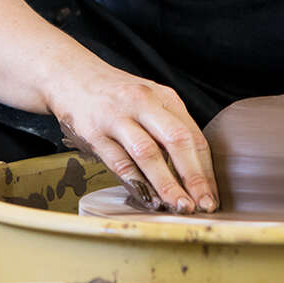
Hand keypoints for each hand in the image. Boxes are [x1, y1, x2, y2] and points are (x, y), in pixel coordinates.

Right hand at [49, 62, 218, 213]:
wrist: (71, 76)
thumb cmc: (115, 95)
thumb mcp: (149, 101)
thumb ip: (168, 128)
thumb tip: (193, 171)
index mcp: (164, 97)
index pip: (194, 136)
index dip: (206, 169)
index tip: (212, 196)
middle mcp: (144, 103)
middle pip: (176, 140)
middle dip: (194, 177)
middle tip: (203, 205)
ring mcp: (118, 118)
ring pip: (148, 153)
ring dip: (167, 184)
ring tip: (179, 206)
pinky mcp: (95, 133)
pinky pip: (119, 162)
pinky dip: (136, 183)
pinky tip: (148, 200)